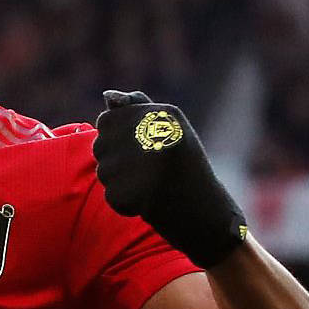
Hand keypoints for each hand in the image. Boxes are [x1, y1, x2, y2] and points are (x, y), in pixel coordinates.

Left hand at [91, 91, 247, 268]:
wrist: (207, 212)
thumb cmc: (184, 169)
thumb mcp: (168, 130)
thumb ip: (135, 109)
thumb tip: (107, 96)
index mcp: (162, 115)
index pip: (106, 121)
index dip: (115, 139)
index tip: (138, 149)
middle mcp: (153, 133)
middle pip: (101, 146)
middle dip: (115, 161)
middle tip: (146, 171)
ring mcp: (144, 164)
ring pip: (103, 171)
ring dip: (119, 183)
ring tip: (150, 185)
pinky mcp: (137, 192)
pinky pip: (111, 196)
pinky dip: (125, 203)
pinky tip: (149, 201)